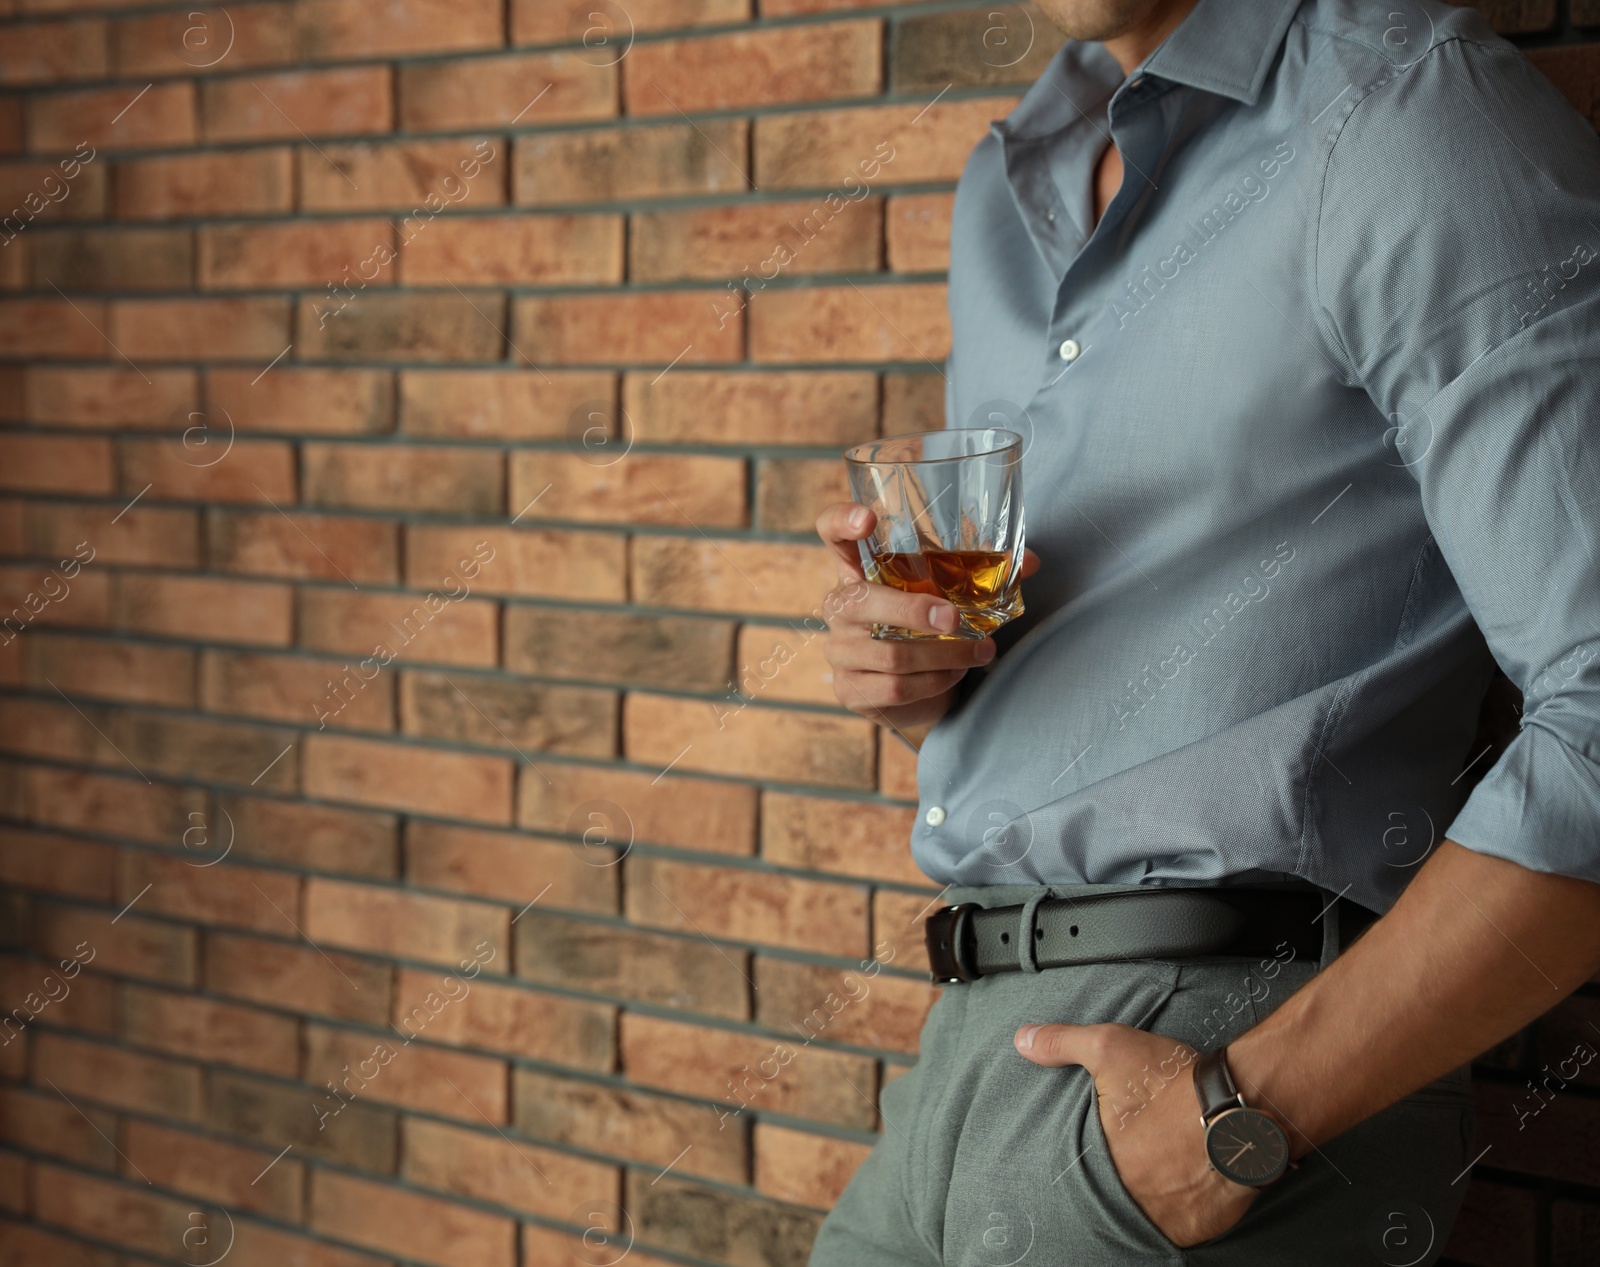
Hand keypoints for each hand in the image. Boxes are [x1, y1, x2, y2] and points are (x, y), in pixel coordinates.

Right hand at [816, 502, 1039, 736]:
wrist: (918, 692)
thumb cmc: (929, 629)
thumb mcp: (949, 595)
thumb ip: (982, 573)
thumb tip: (1031, 561)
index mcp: (858, 570)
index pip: (830, 532)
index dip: (841, 520)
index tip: (868, 519)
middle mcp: (839, 607)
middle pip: (860, 602)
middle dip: (912, 610)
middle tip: (954, 618)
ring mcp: (840, 650)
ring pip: (890, 654)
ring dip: (945, 654)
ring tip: (980, 651)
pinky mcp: (851, 690)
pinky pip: (896, 687)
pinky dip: (935, 682)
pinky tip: (955, 674)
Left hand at [1014, 1021, 1256, 1247]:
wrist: (1240, 1110)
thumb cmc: (1174, 1082)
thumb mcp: (1110, 1048)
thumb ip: (1062, 1044)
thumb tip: (1022, 1040)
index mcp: (1098, 1160)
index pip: (1078, 1170)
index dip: (1092, 1154)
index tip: (1110, 1142)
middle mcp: (1126, 1196)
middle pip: (1111, 1191)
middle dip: (1122, 1173)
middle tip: (1140, 1154)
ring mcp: (1160, 1218)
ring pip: (1143, 1211)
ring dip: (1149, 1194)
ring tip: (1161, 1168)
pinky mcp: (1192, 1230)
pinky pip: (1177, 1226)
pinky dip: (1178, 1210)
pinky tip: (1184, 1184)